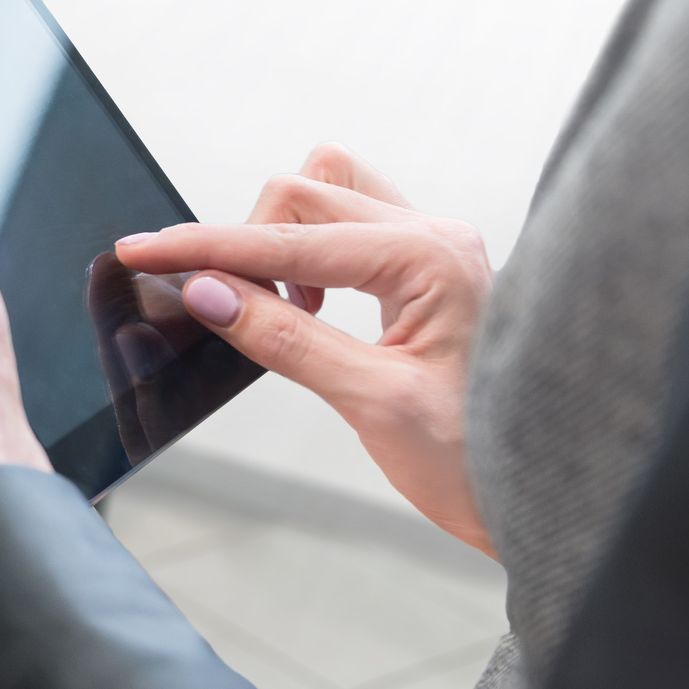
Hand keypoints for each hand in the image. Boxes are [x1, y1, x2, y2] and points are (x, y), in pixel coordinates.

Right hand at [114, 144, 496, 557]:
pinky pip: (348, 224)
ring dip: (280, 237)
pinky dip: (307, 250)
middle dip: (242, 243)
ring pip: (326, 193)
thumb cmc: (480, 460)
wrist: (549, 495)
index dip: (204, 247)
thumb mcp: (372, 404)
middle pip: (301, 195)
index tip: (139, 251)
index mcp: (430, 258)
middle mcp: (435, 235)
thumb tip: (208, 292)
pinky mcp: (426, 269)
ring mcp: (434, 247)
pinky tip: (306, 307)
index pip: (288, 240)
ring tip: (277, 308)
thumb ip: (284, 339)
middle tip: (219, 310)